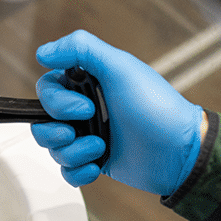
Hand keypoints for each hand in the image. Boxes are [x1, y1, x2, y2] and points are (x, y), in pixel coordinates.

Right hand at [31, 30, 205, 193]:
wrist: (179, 152)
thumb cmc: (156, 108)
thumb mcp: (120, 68)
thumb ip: (80, 49)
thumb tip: (43, 52)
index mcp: (89, 82)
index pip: (47, 88)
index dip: (56, 101)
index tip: (85, 107)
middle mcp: (85, 108)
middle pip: (42, 120)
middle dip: (58, 129)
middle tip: (88, 125)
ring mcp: (89, 135)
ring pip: (52, 148)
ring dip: (72, 151)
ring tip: (100, 147)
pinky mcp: (95, 161)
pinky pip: (66, 171)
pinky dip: (78, 171)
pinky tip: (97, 165)